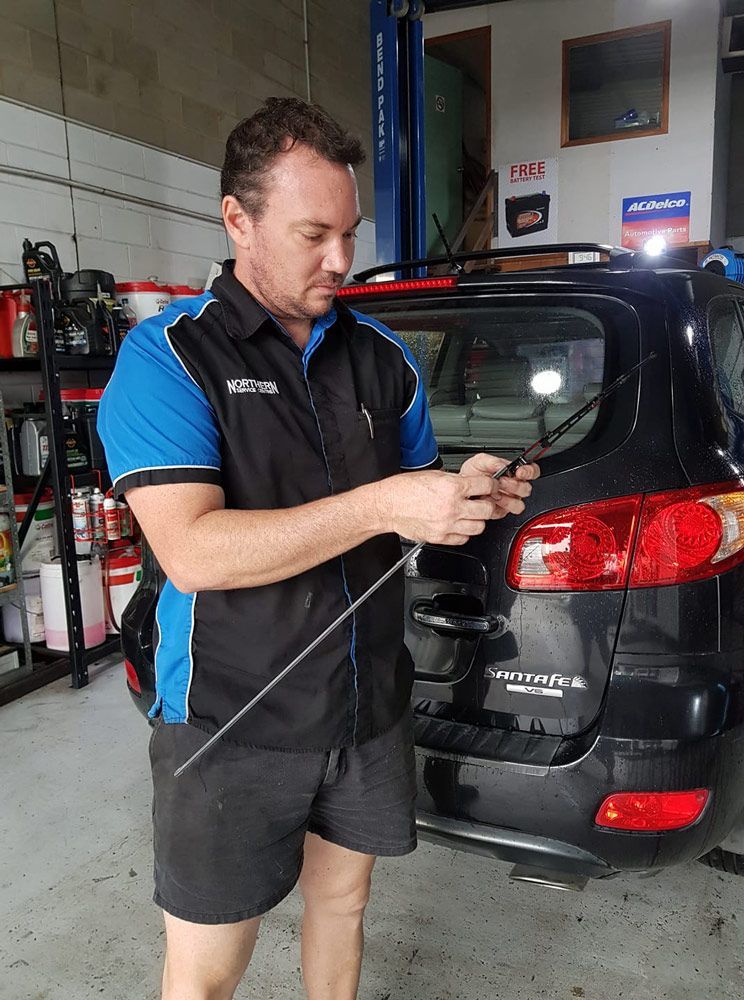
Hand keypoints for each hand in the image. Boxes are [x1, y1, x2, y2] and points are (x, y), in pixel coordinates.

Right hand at [373, 470, 503, 545]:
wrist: (387, 505)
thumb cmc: (404, 489)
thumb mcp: (433, 475)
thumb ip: (455, 480)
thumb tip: (471, 483)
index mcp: (451, 487)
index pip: (486, 486)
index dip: (491, 485)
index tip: (490, 486)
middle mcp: (452, 507)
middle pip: (487, 509)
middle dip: (487, 504)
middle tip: (482, 501)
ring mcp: (447, 524)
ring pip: (479, 527)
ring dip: (477, 520)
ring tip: (470, 514)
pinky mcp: (440, 537)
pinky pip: (463, 538)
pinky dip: (464, 532)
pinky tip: (458, 524)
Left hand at [458, 453, 539, 518]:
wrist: (460, 489)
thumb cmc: (471, 475)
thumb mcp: (479, 462)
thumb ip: (492, 461)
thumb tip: (503, 465)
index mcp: (512, 473)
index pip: (532, 472)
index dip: (529, 472)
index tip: (520, 472)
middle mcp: (514, 487)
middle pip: (526, 489)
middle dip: (514, 485)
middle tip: (501, 482)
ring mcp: (509, 500)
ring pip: (519, 504)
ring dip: (507, 499)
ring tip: (495, 494)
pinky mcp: (501, 511)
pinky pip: (505, 513)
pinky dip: (497, 507)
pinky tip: (490, 501)